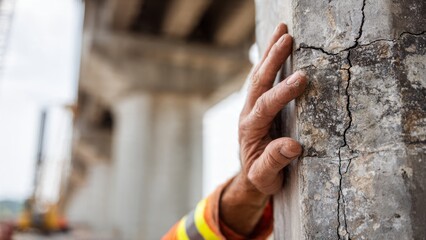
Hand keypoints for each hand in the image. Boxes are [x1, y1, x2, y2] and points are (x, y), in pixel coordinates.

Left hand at [220, 23, 307, 235]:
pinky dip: (269, 61)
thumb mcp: (266, 177)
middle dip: (272, 59)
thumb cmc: (260, 177)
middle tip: (287, 38)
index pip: (265, 106)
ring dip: (270, 53)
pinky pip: (263, 79)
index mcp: (250, 129)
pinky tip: (276, 47)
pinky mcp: (259, 105)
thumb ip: (274, 162)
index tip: (301, 78)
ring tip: (282, 30)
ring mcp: (252, 107)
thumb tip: (293, 146)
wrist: (251, 176)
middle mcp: (248, 114)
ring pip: (260, 76)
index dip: (282, 92)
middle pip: (258, 82)